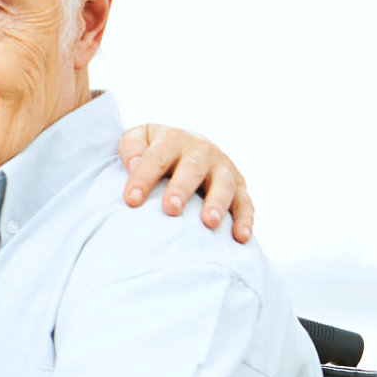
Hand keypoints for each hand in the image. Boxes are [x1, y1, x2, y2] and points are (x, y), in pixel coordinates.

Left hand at [118, 124, 253, 242]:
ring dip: (217, 203)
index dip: (143, 178)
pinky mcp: (239, 185)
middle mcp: (201, 150)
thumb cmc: (155, 150)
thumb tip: (133, 165)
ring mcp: (222, 168)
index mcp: (173, 139)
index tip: (131, 200)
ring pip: (223, 185)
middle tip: (171, 209)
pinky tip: (240, 237)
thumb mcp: (139, 138)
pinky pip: (245, 202)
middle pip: (192, 169)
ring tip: (209, 223)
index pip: (156, 158)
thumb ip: (132, 148)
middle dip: (181, 189)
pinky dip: (244, 219)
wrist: (187, 144)